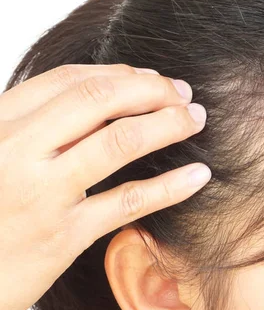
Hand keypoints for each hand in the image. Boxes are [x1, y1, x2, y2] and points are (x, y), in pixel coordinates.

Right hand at [0, 64, 209, 309]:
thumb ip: (35, 127)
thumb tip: (102, 99)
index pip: (69, 80)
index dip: (121, 73)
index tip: (152, 77)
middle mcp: (17, 151)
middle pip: (100, 99)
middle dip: (152, 89)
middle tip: (184, 93)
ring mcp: (42, 193)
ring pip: (120, 141)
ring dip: (168, 124)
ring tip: (196, 119)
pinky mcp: (64, 236)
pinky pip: (128, 201)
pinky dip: (171, 185)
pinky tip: (199, 174)